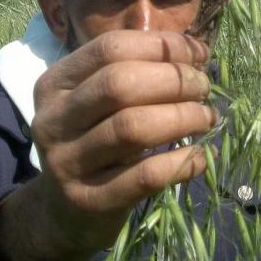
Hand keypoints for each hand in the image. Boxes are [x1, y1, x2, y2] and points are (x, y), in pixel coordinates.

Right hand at [0, 31, 215, 260]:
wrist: (63, 215)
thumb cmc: (95, 143)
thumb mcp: (99, 103)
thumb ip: (137, 70)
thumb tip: (193, 47)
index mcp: (55, 84)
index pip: (110, 49)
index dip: (161, 46)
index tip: (198, 54)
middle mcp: (52, 120)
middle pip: (119, 85)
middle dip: (174, 80)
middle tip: (204, 87)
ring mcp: (67, 163)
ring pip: (133, 128)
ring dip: (182, 117)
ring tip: (208, 117)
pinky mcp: (90, 201)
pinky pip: (146, 175)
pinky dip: (182, 161)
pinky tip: (201, 154)